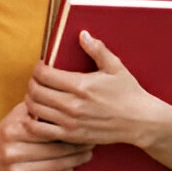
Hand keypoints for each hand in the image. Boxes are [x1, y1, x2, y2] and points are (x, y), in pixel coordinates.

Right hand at [0, 102, 93, 170]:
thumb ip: (35, 108)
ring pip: (53, 166)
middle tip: (92, 142)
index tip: (84, 126)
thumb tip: (60, 95)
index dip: (68, 129)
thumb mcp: (14, 117)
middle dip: (76, 147)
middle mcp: (11, 152)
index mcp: (12, 131)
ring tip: (87, 154)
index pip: (48, 130)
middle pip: (54, 150)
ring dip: (74, 161)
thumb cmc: (5, 135)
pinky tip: (72, 166)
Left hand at [23, 30, 165, 146]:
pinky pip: (40, 131)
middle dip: (32, 83)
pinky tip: (36, 116)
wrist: (141, 122)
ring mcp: (70, 122)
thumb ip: (97, 49)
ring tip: (37, 96)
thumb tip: (82, 34)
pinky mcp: (71, 136)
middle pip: (35, 91)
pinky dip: (32, 123)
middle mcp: (72, 104)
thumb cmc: (129, 93)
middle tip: (37, 80)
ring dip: (30, 100)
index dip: (38, 68)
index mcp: (80, 85)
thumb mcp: (115, 67)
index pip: (44, 74)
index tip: (42, 67)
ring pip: (34, 110)